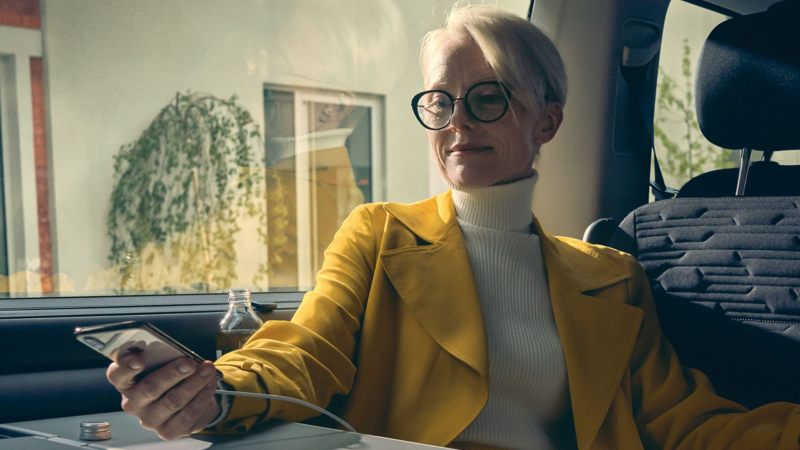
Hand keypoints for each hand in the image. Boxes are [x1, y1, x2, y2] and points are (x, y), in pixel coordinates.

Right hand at [106, 354, 220, 439]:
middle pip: (150, 388)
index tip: (139, 359)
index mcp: (126, 382)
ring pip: (173, 401)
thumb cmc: (171, 377)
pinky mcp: (168, 431)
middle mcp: (133, 403)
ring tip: (208, 370)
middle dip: (172, 373)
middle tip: (189, 363)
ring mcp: (149, 419)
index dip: (126, 366)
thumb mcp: (164, 363)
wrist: (188, 400)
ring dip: (194, 383)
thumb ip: (164, 356)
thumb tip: (178, 351)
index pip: (117, 374)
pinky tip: (210, 384)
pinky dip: (202, 396)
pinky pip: (188, 413)